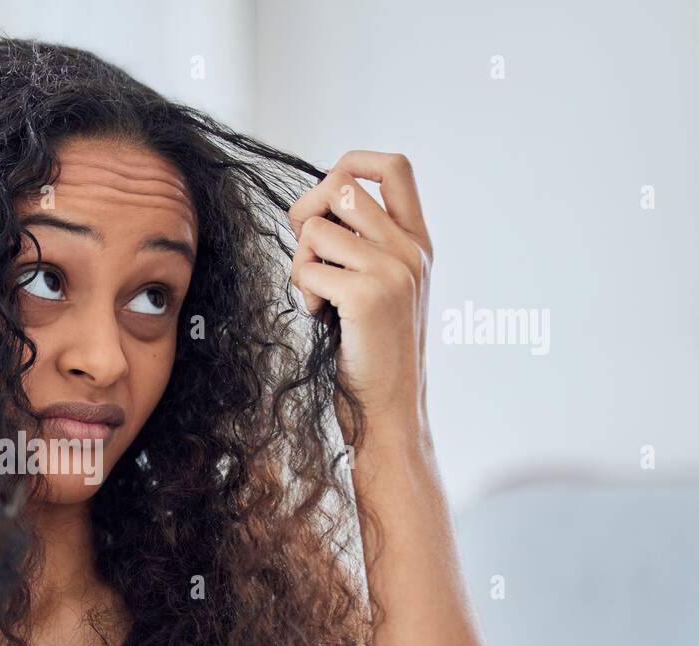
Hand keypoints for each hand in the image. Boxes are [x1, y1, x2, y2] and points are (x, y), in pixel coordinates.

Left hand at [288, 151, 433, 445]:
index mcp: (417, 242)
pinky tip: (322, 318)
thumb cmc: (370, 350)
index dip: (352, 162)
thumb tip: (316, 203)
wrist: (390, 408)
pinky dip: (303, 292)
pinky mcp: (367, 295)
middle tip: (308, 254)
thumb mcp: (377, 286)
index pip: (394, 167)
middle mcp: (411, 249)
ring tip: (320, 297)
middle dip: (306, 213)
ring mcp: (393, 270)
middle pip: (341, 187)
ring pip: (316, 228)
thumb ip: (361, 244)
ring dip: (301, 262)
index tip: (327, 191)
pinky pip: (307, 268)